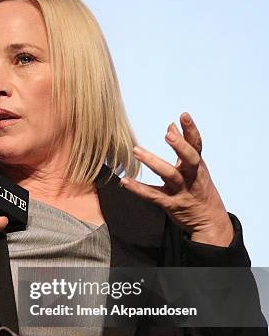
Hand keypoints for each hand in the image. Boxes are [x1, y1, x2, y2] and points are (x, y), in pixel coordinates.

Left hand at [120, 112, 233, 246]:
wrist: (209, 220)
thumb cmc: (199, 189)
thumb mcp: (196, 167)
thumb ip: (184, 145)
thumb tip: (172, 125)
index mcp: (197, 166)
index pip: (196, 145)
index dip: (191, 130)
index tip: (183, 115)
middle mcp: (192, 177)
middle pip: (190, 159)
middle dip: (180, 146)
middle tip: (168, 134)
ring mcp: (182, 191)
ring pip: (170, 176)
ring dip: (153, 162)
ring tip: (136, 151)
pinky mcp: (171, 204)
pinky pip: (153, 196)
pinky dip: (138, 189)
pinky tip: (125, 181)